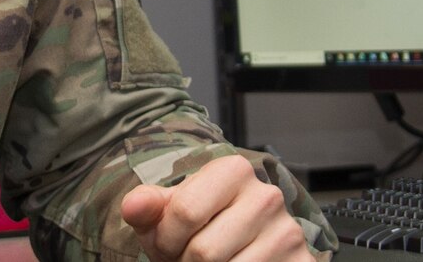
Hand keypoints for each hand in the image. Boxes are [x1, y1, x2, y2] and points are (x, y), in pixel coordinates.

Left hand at [120, 154, 312, 261]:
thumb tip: (133, 206)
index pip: (184, 212)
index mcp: (232, 170)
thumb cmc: (197, 228)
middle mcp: (267, 196)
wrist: (241, 247)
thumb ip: (147, 207)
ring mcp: (289, 232)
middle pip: (205, 251)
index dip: (166, 238)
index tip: (167, 243)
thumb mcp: (166, 215)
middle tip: (188, 259)